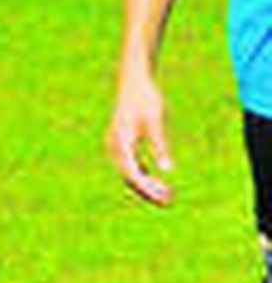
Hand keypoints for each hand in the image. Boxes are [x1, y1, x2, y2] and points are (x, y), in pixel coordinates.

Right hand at [107, 69, 173, 204]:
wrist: (133, 81)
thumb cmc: (146, 98)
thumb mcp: (156, 121)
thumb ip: (160, 145)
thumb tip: (167, 168)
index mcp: (120, 145)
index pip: (133, 175)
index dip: (148, 189)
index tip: (164, 197)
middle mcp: (114, 149)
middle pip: (130, 178)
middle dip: (149, 191)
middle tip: (169, 201)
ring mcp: (115, 148)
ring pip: (130, 174)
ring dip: (147, 185)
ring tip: (167, 194)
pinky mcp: (121, 145)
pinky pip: (131, 166)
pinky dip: (144, 174)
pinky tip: (158, 180)